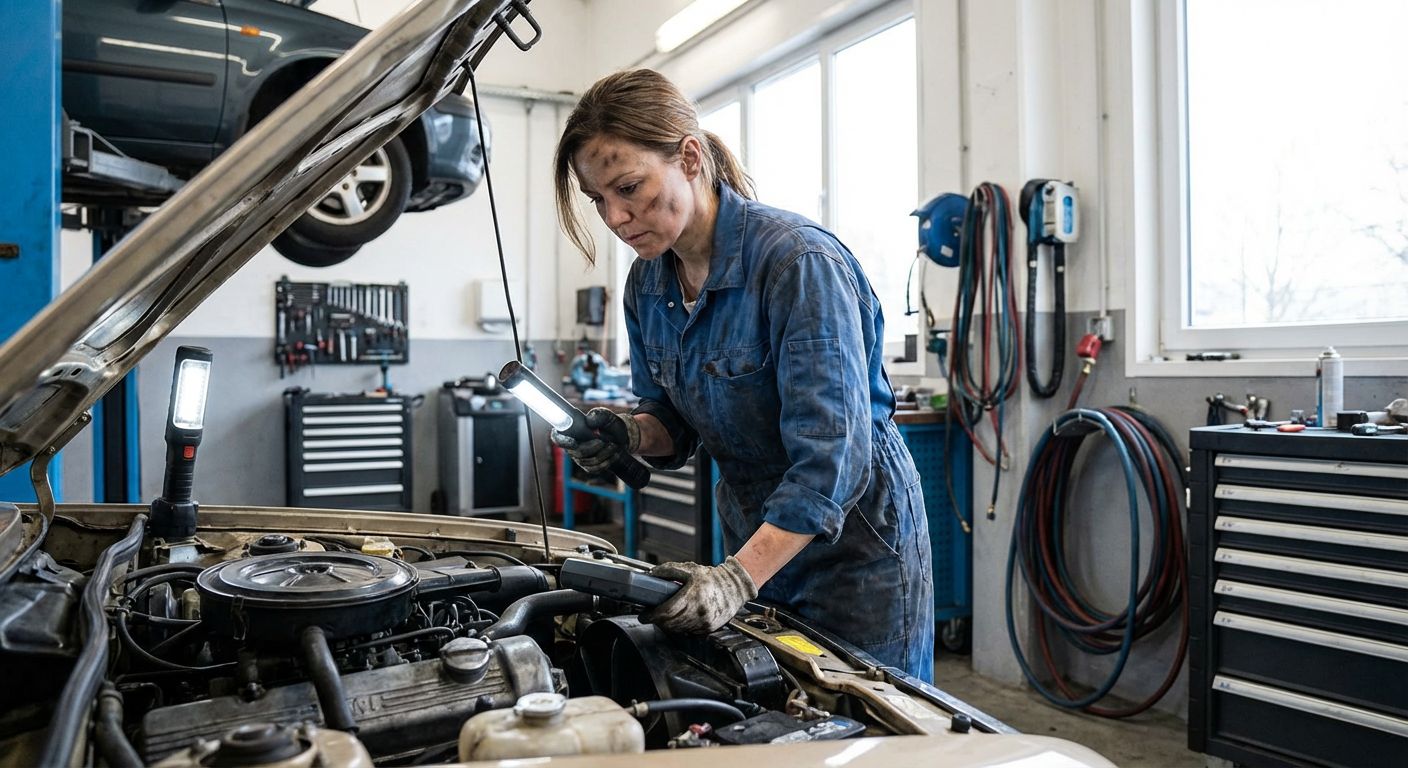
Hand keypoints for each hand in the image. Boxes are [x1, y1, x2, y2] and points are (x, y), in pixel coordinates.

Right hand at [550, 408, 639, 473]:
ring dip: (604, 453)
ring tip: (613, 445)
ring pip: (588, 461)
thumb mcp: (610, 419)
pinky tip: (614, 453)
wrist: (624, 441)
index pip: (557, 436)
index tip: (574, 442)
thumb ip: (601, 415)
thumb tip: (589, 420)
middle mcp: (572, 445)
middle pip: (576, 452)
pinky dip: (608, 461)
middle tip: (603, 441)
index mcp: (572, 430)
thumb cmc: (613, 427)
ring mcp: (580, 458)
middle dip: (591, 448)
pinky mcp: (589, 467)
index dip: (562, 440)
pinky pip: (595, 468)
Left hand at [643, 556, 757, 633]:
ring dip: (667, 624)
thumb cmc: (713, 578)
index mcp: (693, 595)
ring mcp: (705, 622)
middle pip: (670, 623)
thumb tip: (652, 574)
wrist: (735, 587)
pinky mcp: (709, 628)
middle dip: (657, 620)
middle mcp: (700, 612)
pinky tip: (679, 618)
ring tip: (664, 616)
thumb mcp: (689, 569)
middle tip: (651, 615)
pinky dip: (680, 626)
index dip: (652, 615)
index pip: (666, 611)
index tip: (644, 615)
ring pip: (678, 629)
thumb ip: (668, 570)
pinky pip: (688, 631)